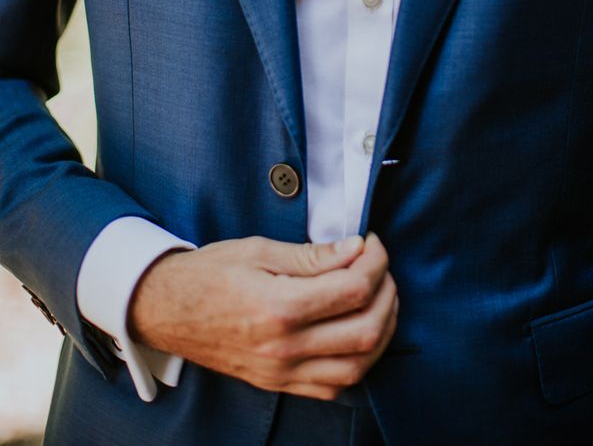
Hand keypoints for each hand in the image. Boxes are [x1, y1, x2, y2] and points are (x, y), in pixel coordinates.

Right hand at [127, 231, 397, 400]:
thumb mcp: (258, 249)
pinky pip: (334, 387)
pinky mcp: (278, 385)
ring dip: (381, 331)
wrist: (166, 310)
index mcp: (278, 306)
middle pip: (366, 331)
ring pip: (358, 367)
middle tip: (379, 268)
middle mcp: (284, 347)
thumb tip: (355, 249)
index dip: (376, 262)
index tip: (372, 244)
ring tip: (378, 299)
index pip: (353, 289)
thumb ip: (312, 254)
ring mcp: (282, 372)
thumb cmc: (209, 273)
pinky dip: (358, 362)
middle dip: (387, 294)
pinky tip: (357, 333)